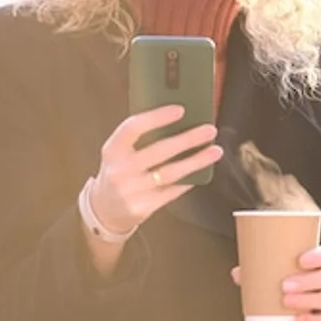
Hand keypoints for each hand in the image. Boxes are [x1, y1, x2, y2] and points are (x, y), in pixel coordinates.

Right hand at [91, 105, 222, 232]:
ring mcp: (131, 191)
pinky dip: (189, 180)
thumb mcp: (119, 152)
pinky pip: (172, 191)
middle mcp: (120, 170)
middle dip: (188, 139)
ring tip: (215, 151)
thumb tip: (180, 119)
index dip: (157, 117)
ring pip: (170, 173)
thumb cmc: (119, 171)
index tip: (180, 110)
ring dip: (196, 161)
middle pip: (159, 151)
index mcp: (113, 150)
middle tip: (209, 130)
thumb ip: (141, 137)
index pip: (133, 128)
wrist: (104, 209)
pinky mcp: (143, 207)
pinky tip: (202, 171)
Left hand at [231, 245, 320, 320]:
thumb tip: (239, 273)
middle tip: (285, 286)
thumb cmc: (295, 286)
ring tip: (287, 302)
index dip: (317, 257)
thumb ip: (262, 271)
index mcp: (319, 265)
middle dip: (306, 281)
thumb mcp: (282, 274)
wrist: (312, 308)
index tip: (301, 261)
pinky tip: (299, 320)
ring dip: (307, 300)